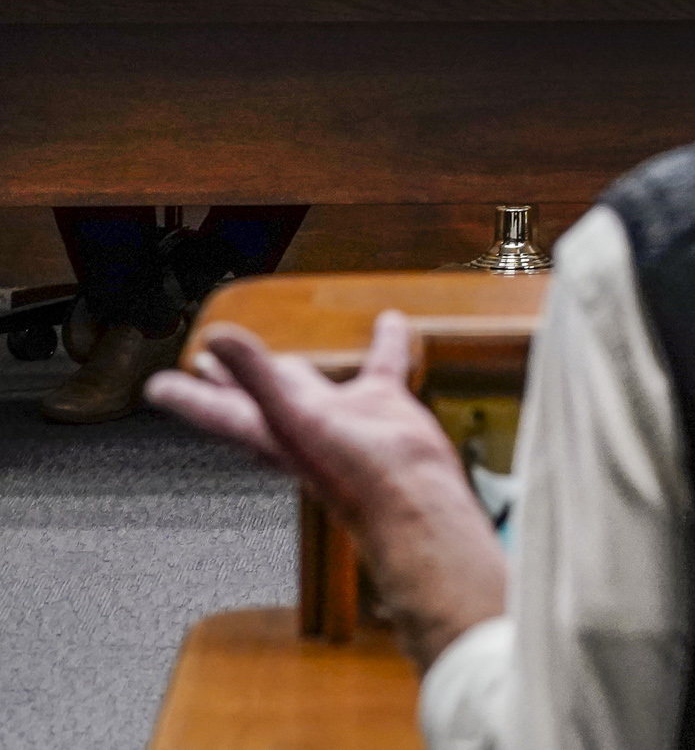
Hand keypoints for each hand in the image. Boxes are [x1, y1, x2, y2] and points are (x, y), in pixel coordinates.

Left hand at [146, 313, 505, 669]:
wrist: (415, 496)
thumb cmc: (352, 473)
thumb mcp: (295, 416)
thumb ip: (256, 375)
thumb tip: (216, 336)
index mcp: (267, 430)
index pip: (214, 408)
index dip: (184, 397)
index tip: (156, 387)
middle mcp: (297, 426)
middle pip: (251, 398)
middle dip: (227, 382)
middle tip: (205, 362)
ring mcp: (339, 419)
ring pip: (308, 386)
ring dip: (294, 368)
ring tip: (286, 352)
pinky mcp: (382, 408)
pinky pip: (378, 366)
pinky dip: (382, 341)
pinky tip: (390, 320)